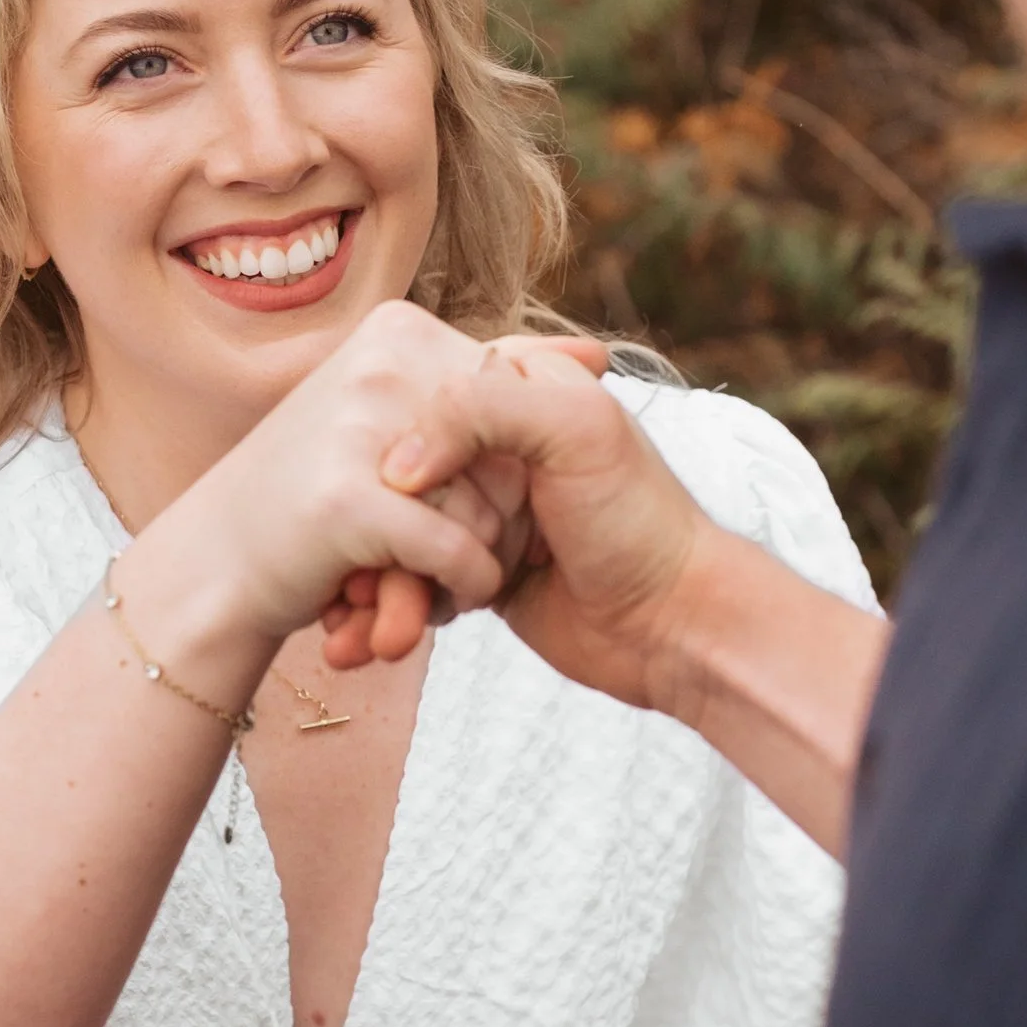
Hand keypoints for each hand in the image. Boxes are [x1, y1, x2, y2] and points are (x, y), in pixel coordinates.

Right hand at [133, 302, 527, 670]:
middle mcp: (381, 361)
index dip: (500, 484)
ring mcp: (359, 424)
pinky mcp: (346, 499)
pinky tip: (404, 615)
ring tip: (403, 590)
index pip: (514, 408)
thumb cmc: (314, 510)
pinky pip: (458, 555)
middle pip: (506, 466)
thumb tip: (598, 353)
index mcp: (400, 333)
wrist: (206, 581)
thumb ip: (504, 388)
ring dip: (460, 576)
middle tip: (426, 562)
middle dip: (484, 534)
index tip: (449, 511)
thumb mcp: (414, 431)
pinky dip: (454, 595)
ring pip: (486, 514)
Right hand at [318, 337, 717, 710]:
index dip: (400, 456)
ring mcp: (478, 506)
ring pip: (394, 535)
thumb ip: (481, 408)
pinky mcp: (471, 568)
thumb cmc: (637, 520)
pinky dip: (385, 612)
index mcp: (512, 383)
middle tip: (354, 590)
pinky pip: (407, 580)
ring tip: (359, 633)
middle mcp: (489, 440)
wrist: (672, 627)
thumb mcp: (573, 429)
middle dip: (373, 541)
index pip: (415, 398)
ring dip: (372, 590)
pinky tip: (361, 643)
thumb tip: (396, 468)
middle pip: (395, 475)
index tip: (396, 497)